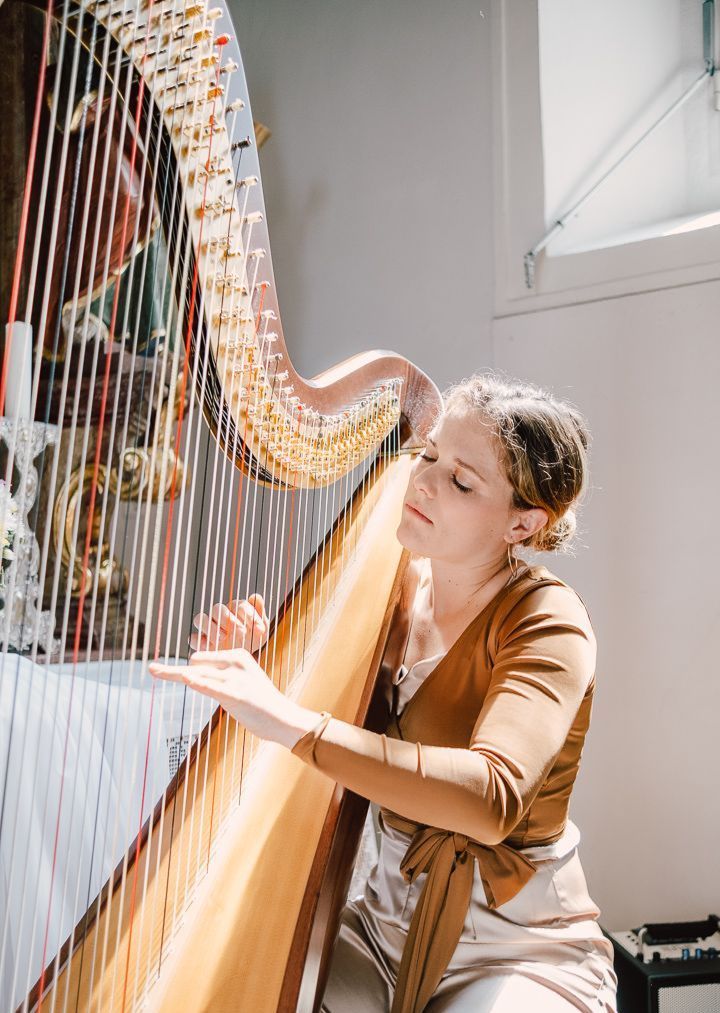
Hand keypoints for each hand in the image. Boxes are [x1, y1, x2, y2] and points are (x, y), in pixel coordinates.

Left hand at [148, 647, 318, 748]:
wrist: (284, 720)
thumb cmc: (262, 704)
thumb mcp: (244, 681)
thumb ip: (222, 676)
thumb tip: (195, 675)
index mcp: (238, 655)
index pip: (200, 658)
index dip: (190, 671)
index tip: (164, 672)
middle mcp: (235, 662)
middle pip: (195, 663)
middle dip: (182, 675)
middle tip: (168, 678)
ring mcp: (235, 678)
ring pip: (196, 674)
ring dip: (172, 673)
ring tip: (151, 669)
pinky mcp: (236, 695)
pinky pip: (211, 687)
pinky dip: (199, 683)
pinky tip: (187, 678)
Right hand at [189, 592, 269, 653]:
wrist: (244, 658)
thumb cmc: (252, 639)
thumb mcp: (260, 628)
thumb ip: (259, 613)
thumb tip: (256, 596)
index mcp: (234, 609)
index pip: (238, 605)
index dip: (248, 614)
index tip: (258, 628)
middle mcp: (220, 616)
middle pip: (217, 609)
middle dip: (228, 619)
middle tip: (241, 632)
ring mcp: (209, 628)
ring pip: (200, 619)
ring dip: (211, 628)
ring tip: (223, 638)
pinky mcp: (201, 642)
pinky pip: (194, 638)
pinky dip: (199, 641)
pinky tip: (209, 647)